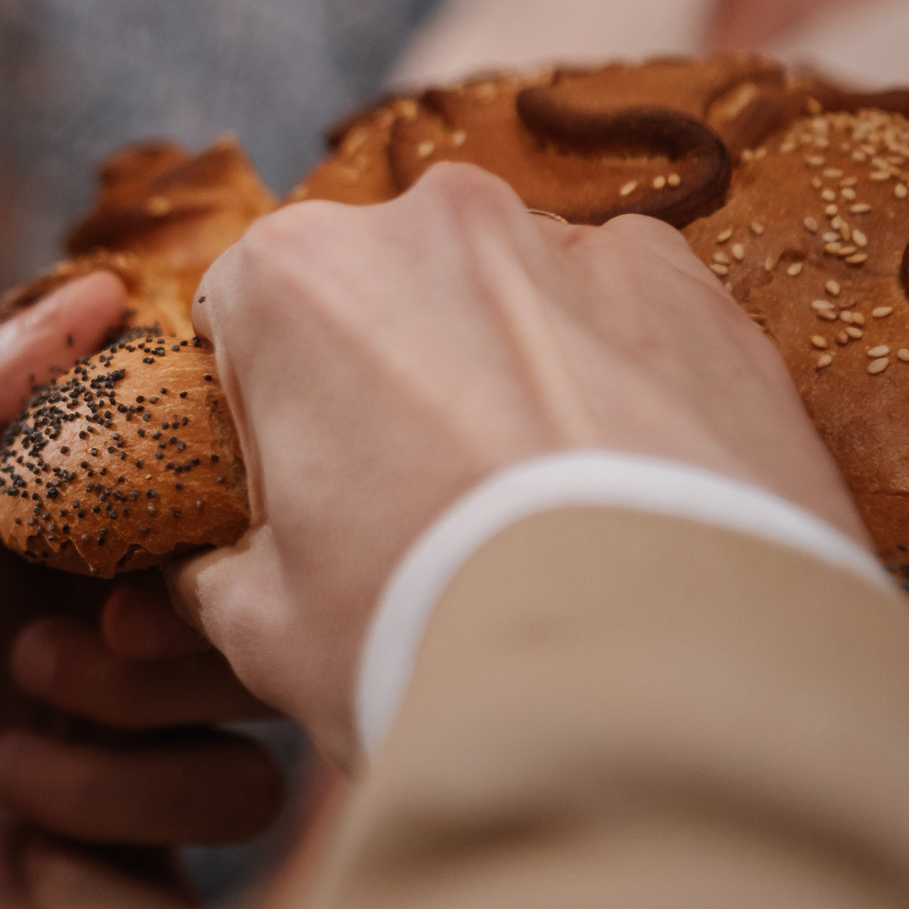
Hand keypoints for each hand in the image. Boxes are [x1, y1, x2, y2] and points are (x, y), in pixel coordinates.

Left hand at [0, 273, 281, 908]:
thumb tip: (93, 293)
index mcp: (117, 572)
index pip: (240, 551)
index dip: (219, 557)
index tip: (134, 570)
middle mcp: (144, 677)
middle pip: (260, 669)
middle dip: (153, 675)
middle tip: (32, 665)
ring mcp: (140, 788)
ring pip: (241, 787)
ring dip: (122, 783)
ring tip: (1, 762)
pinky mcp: (117, 893)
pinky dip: (106, 885)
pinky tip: (18, 863)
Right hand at [173, 164, 864, 766]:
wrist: (654, 687)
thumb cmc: (430, 638)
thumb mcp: (266, 630)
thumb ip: (219, 571)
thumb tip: (213, 572)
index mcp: (296, 277)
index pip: (240, 310)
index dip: (261, 403)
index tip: (298, 483)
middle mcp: (432, 221)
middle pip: (379, 289)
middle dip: (388, 373)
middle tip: (419, 507)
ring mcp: (574, 244)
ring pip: (506, 297)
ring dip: (504, 369)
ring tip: (541, 510)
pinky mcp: (695, 289)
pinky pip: (626, 316)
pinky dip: (618, 378)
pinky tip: (625, 485)